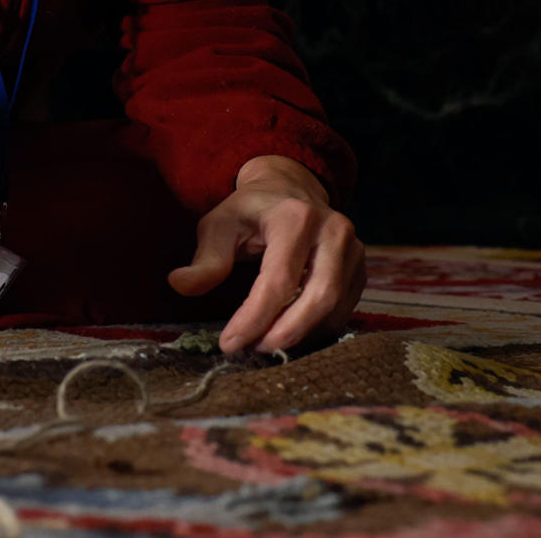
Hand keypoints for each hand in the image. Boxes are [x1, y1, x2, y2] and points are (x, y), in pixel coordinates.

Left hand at [167, 155, 365, 354]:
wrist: (290, 189)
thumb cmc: (250, 211)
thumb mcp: (219, 226)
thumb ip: (205, 259)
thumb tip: (178, 285)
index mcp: (295, 217)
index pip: (278, 280)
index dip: (254, 318)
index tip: (229, 344)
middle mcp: (333, 231)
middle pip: (317, 297)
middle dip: (285, 332)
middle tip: (253, 351)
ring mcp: (354, 249)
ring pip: (335, 308)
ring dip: (301, 334)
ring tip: (266, 343)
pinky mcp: (361, 267)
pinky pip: (344, 309)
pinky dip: (317, 328)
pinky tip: (289, 332)